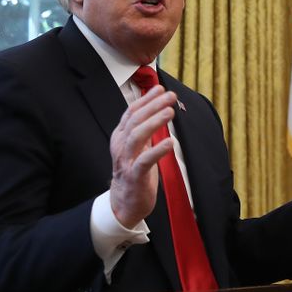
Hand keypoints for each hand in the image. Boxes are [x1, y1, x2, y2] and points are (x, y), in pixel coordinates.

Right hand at [109, 84, 177, 227]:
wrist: (124, 203)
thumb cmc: (135, 171)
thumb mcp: (138, 147)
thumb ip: (145, 129)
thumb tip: (158, 107)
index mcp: (120, 137)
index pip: (131, 112)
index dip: (146, 99)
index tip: (161, 88)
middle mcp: (120, 146)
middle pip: (135, 120)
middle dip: (153, 105)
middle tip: (170, 95)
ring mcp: (126, 161)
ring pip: (137, 136)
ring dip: (154, 122)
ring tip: (170, 112)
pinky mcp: (134, 176)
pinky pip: (144, 161)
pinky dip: (157, 150)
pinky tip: (170, 142)